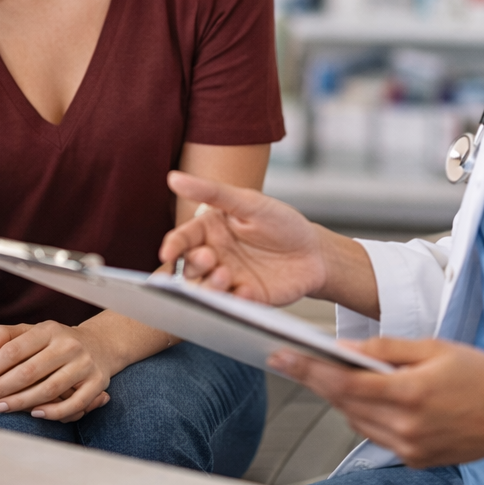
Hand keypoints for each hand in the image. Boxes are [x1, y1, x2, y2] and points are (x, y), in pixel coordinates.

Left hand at [0, 322, 113, 421]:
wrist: (100, 345)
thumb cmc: (55, 341)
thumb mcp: (32, 330)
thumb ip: (6, 335)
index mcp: (50, 330)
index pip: (15, 349)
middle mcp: (69, 345)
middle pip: (30, 371)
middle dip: (3, 387)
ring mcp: (85, 365)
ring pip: (49, 389)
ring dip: (22, 402)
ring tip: (1, 407)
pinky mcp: (97, 383)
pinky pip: (74, 404)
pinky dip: (54, 412)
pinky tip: (35, 413)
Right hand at [158, 171, 325, 304]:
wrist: (315, 253)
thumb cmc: (281, 222)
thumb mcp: (248, 202)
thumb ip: (212, 192)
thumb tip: (174, 178)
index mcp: (210, 232)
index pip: (183, 239)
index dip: (173, 245)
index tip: (168, 252)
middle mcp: (214, 257)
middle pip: (189, 267)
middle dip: (193, 265)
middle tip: (210, 258)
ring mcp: (228, 281)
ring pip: (204, 289)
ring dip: (209, 285)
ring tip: (225, 275)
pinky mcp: (244, 301)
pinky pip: (231, 306)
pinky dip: (234, 301)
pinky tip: (247, 291)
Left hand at [268, 338, 483, 467]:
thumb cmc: (482, 378)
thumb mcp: (435, 348)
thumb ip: (388, 348)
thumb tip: (347, 347)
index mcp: (412, 394)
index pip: (345, 384)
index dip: (309, 370)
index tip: (283, 358)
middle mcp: (407, 427)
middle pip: (343, 403)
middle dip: (317, 380)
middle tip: (293, 360)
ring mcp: (409, 448)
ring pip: (355, 421)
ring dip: (341, 398)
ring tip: (333, 374)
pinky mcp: (414, 459)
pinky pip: (375, 435)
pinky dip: (365, 415)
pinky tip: (370, 397)